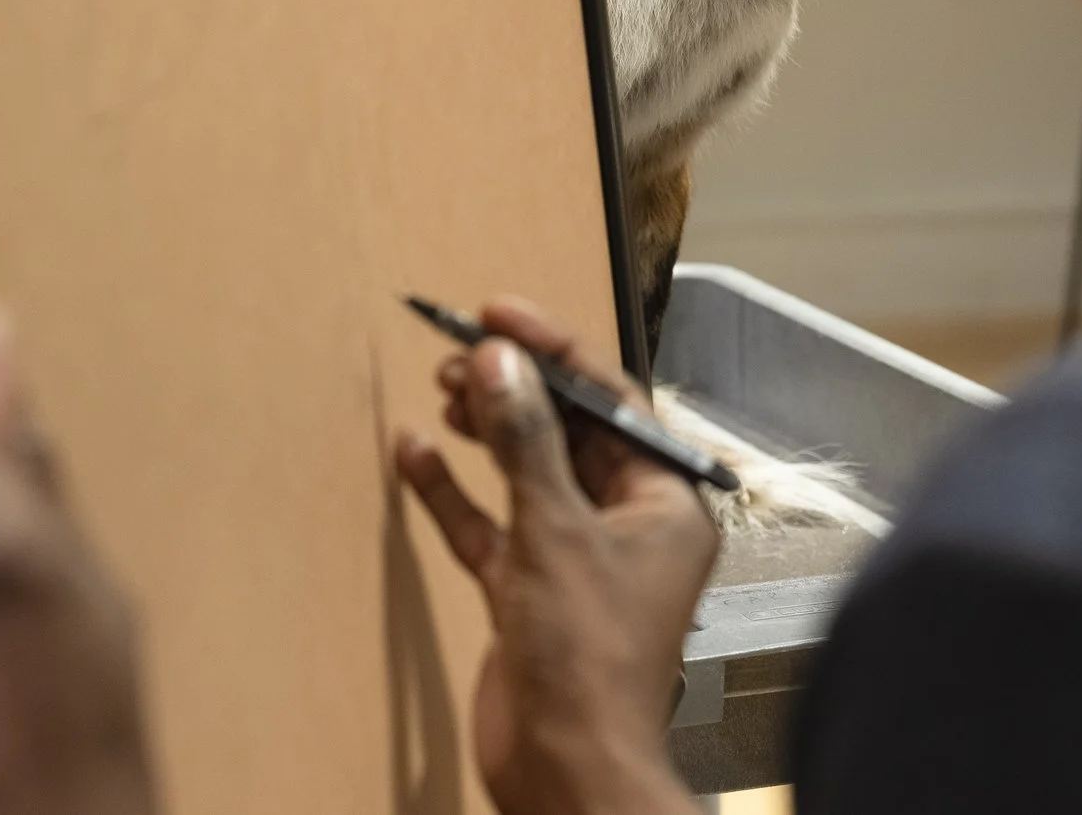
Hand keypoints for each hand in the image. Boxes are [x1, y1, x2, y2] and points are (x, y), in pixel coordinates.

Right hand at [396, 298, 716, 814]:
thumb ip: (525, 442)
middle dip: (516, 388)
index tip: (498, 312)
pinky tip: (416, 454)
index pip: (611, 400)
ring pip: (527, 474)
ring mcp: (575, 560)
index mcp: (665, 501)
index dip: (554, 350)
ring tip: (440, 386)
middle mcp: (627, 524)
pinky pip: (489, 527)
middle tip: (458, 350)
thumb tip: (500, 360)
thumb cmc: (590, 658)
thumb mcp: (555, 531)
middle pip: (569, 432)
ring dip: (486, 431)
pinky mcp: (529, 596)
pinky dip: (455, 492)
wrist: (569, 771)